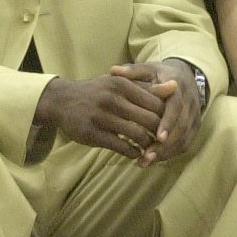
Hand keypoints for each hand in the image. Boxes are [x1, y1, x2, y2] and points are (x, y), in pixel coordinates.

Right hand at [34, 73, 166, 160]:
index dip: (166, 116)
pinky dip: (133, 152)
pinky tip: (135, 153)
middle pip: (149, 120)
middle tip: (163, 140)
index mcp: (121, 84)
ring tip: (150, 147)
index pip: (156, 102)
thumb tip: (175, 87)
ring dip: (148, 145)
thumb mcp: (119, 83)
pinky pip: (121, 147)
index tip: (169, 124)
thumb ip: (146, 87)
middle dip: (160, 133)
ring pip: (137, 135)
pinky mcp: (92, 134)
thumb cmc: (97, 92)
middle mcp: (112, 98)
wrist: (62, 101)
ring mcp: (101, 116)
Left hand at [111, 59, 202, 164]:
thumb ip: (131, 71)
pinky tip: (154, 160)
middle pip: (181, 127)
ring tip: (145, 161)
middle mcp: (190, 103)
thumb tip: (113, 71)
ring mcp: (194, 116)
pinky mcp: (193, 127)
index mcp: (178, 87)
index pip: (176, 106)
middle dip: (165, 144)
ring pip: (184, 138)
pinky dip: (170, 153)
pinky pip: (185, 143)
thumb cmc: (160, 75)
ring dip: (166, 152)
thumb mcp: (147, 69)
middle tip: (147, 156)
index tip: (158, 136)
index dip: (168, 122)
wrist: (184, 76)